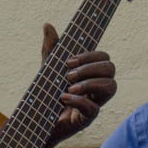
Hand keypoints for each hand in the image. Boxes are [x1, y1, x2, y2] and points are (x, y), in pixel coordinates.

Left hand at [40, 23, 116, 147]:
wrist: (36, 122)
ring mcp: (94, 103)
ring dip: (89, 83)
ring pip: (111, 87)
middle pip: (111, 69)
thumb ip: (50, 50)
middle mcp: (96, 88)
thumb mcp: (47, 69)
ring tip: (68, 86)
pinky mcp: (86, 119)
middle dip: (90, 68)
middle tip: (68, 74)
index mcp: (90, 74)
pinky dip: (78, 100)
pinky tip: (62, 98)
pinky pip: (93, 108)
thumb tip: (47, 25)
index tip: (69, 61)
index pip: (104, 58)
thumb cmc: (46, 95)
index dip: (90, 55)